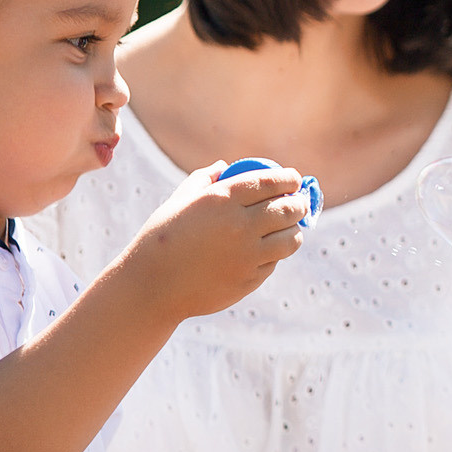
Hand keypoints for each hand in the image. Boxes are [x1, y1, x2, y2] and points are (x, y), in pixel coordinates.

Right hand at [118, 163, 310, 318]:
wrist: (152, 285)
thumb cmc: (162, 238)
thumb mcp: (179, 201)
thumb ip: (205, 179)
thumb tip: (225, 166)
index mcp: (223, 200)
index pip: (270, 182)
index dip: (288, 179)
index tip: (293, 179)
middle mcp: (240, 225)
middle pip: (288, 209)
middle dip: (299, 203)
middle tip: (298, 203)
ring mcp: (248, 255)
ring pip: (291, 239)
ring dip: (294, 231)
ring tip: (290, 228)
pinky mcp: (250, 279)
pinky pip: (274, 262)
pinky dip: (275, 254)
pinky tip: (266, 251)